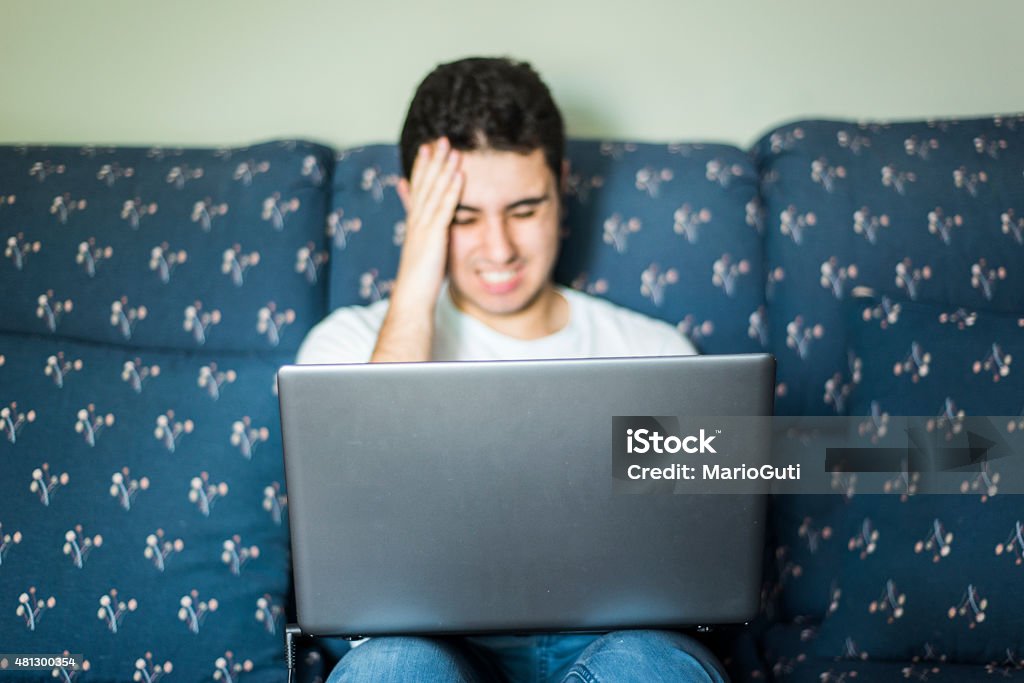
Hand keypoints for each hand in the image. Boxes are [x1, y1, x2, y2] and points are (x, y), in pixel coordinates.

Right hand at [370, 138, 462, 361]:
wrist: (411, 301)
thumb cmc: (420, 284)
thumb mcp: (424, 255)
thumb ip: (428, 239)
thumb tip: (432, 233)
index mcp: (415, 225)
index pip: (419, 191)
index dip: (423, 169)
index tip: (429, 149)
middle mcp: (416, 222)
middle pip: (423, 185)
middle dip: (431, 160)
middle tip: (438, 138)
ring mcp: (423, 229)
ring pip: (433, 192)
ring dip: (442, 168)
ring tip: (451, 147)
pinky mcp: (433, 238)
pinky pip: (444, 209)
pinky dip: (451, 190)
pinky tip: (459, 174)